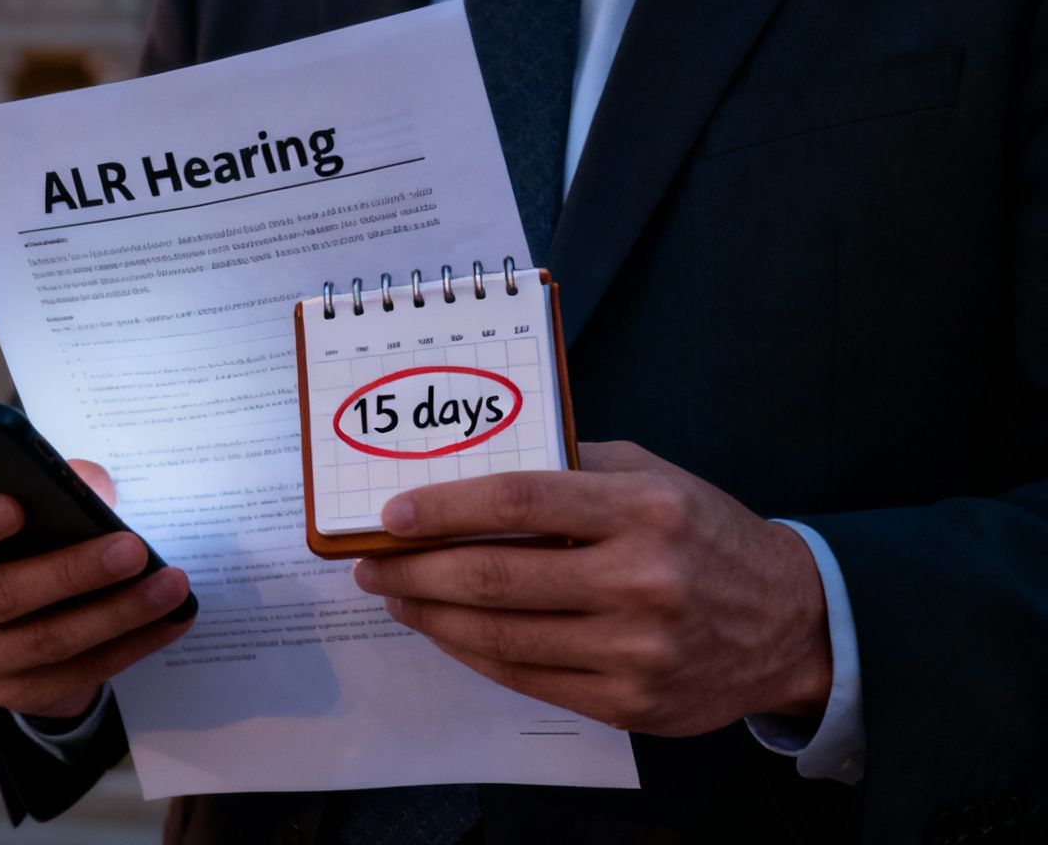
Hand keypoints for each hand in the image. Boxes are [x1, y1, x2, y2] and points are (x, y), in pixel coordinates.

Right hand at [0, 459, 194, 718]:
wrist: (17, 614)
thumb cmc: (20, 538)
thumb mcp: (21, 505)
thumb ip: (49, 487)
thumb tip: (95, 490)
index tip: (16, 505)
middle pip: (3, 594)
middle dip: (74, 570)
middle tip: (132, 548)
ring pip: (49, 640)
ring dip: (118, 612)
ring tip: (170, 585)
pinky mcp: (13, 693)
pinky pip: (77, 673)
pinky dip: (130, 645)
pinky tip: (170, 620)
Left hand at [351, 441, 832, 736]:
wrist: (791, 622)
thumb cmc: (704, 535)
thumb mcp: (653, 476)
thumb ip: (571, 465)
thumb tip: (471, 462)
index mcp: (643, 510)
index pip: (518, 502)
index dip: (444, 508)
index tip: (393, 513)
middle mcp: (640, 580)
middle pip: (496, 577)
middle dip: (416, 570)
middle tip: (373, 563)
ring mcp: (635, 649)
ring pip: (502, 636)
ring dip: (432, 617)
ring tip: (396, 597)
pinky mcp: (630, 701)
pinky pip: (527, 679)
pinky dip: (474, 654)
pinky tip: (446, 632)